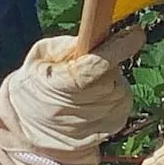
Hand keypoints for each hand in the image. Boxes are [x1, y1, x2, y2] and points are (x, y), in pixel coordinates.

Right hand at [2, 26, 144, 164]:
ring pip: (120, 90)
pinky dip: (114, 98)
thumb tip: (95, 36)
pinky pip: (123, 105)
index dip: (119, 48)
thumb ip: (65, 45)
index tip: (135, 33)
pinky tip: (95, 99)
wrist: (28, 129)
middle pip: (112, 76)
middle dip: (107, 65)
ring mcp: (95, 123)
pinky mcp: (108, 131)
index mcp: (58, 85)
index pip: (97, 65)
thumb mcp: (38, 58)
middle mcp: (78, 109)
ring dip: (110, 82)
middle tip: (89, 66)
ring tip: (87, 86)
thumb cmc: (34, 86)